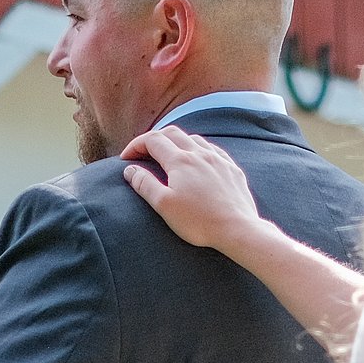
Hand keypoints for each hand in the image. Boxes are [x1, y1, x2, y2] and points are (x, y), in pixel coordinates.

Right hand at [119, 125, 265, 251]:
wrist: (238, 229)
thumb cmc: (199, 221)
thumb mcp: (164, 205)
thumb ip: (144, 184)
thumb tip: (130, 169)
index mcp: (180, 160)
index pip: (152, 140)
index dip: (136, 145)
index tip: (126, 158)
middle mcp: (200, 153)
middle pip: (172, 133)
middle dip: (154, 139)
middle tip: (143, 153)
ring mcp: (218, 160)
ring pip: (194, 139)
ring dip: (177, 142)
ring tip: (169, 156)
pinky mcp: (232, 169)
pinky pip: (213, 150)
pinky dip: (199, 149)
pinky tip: (198, 160)